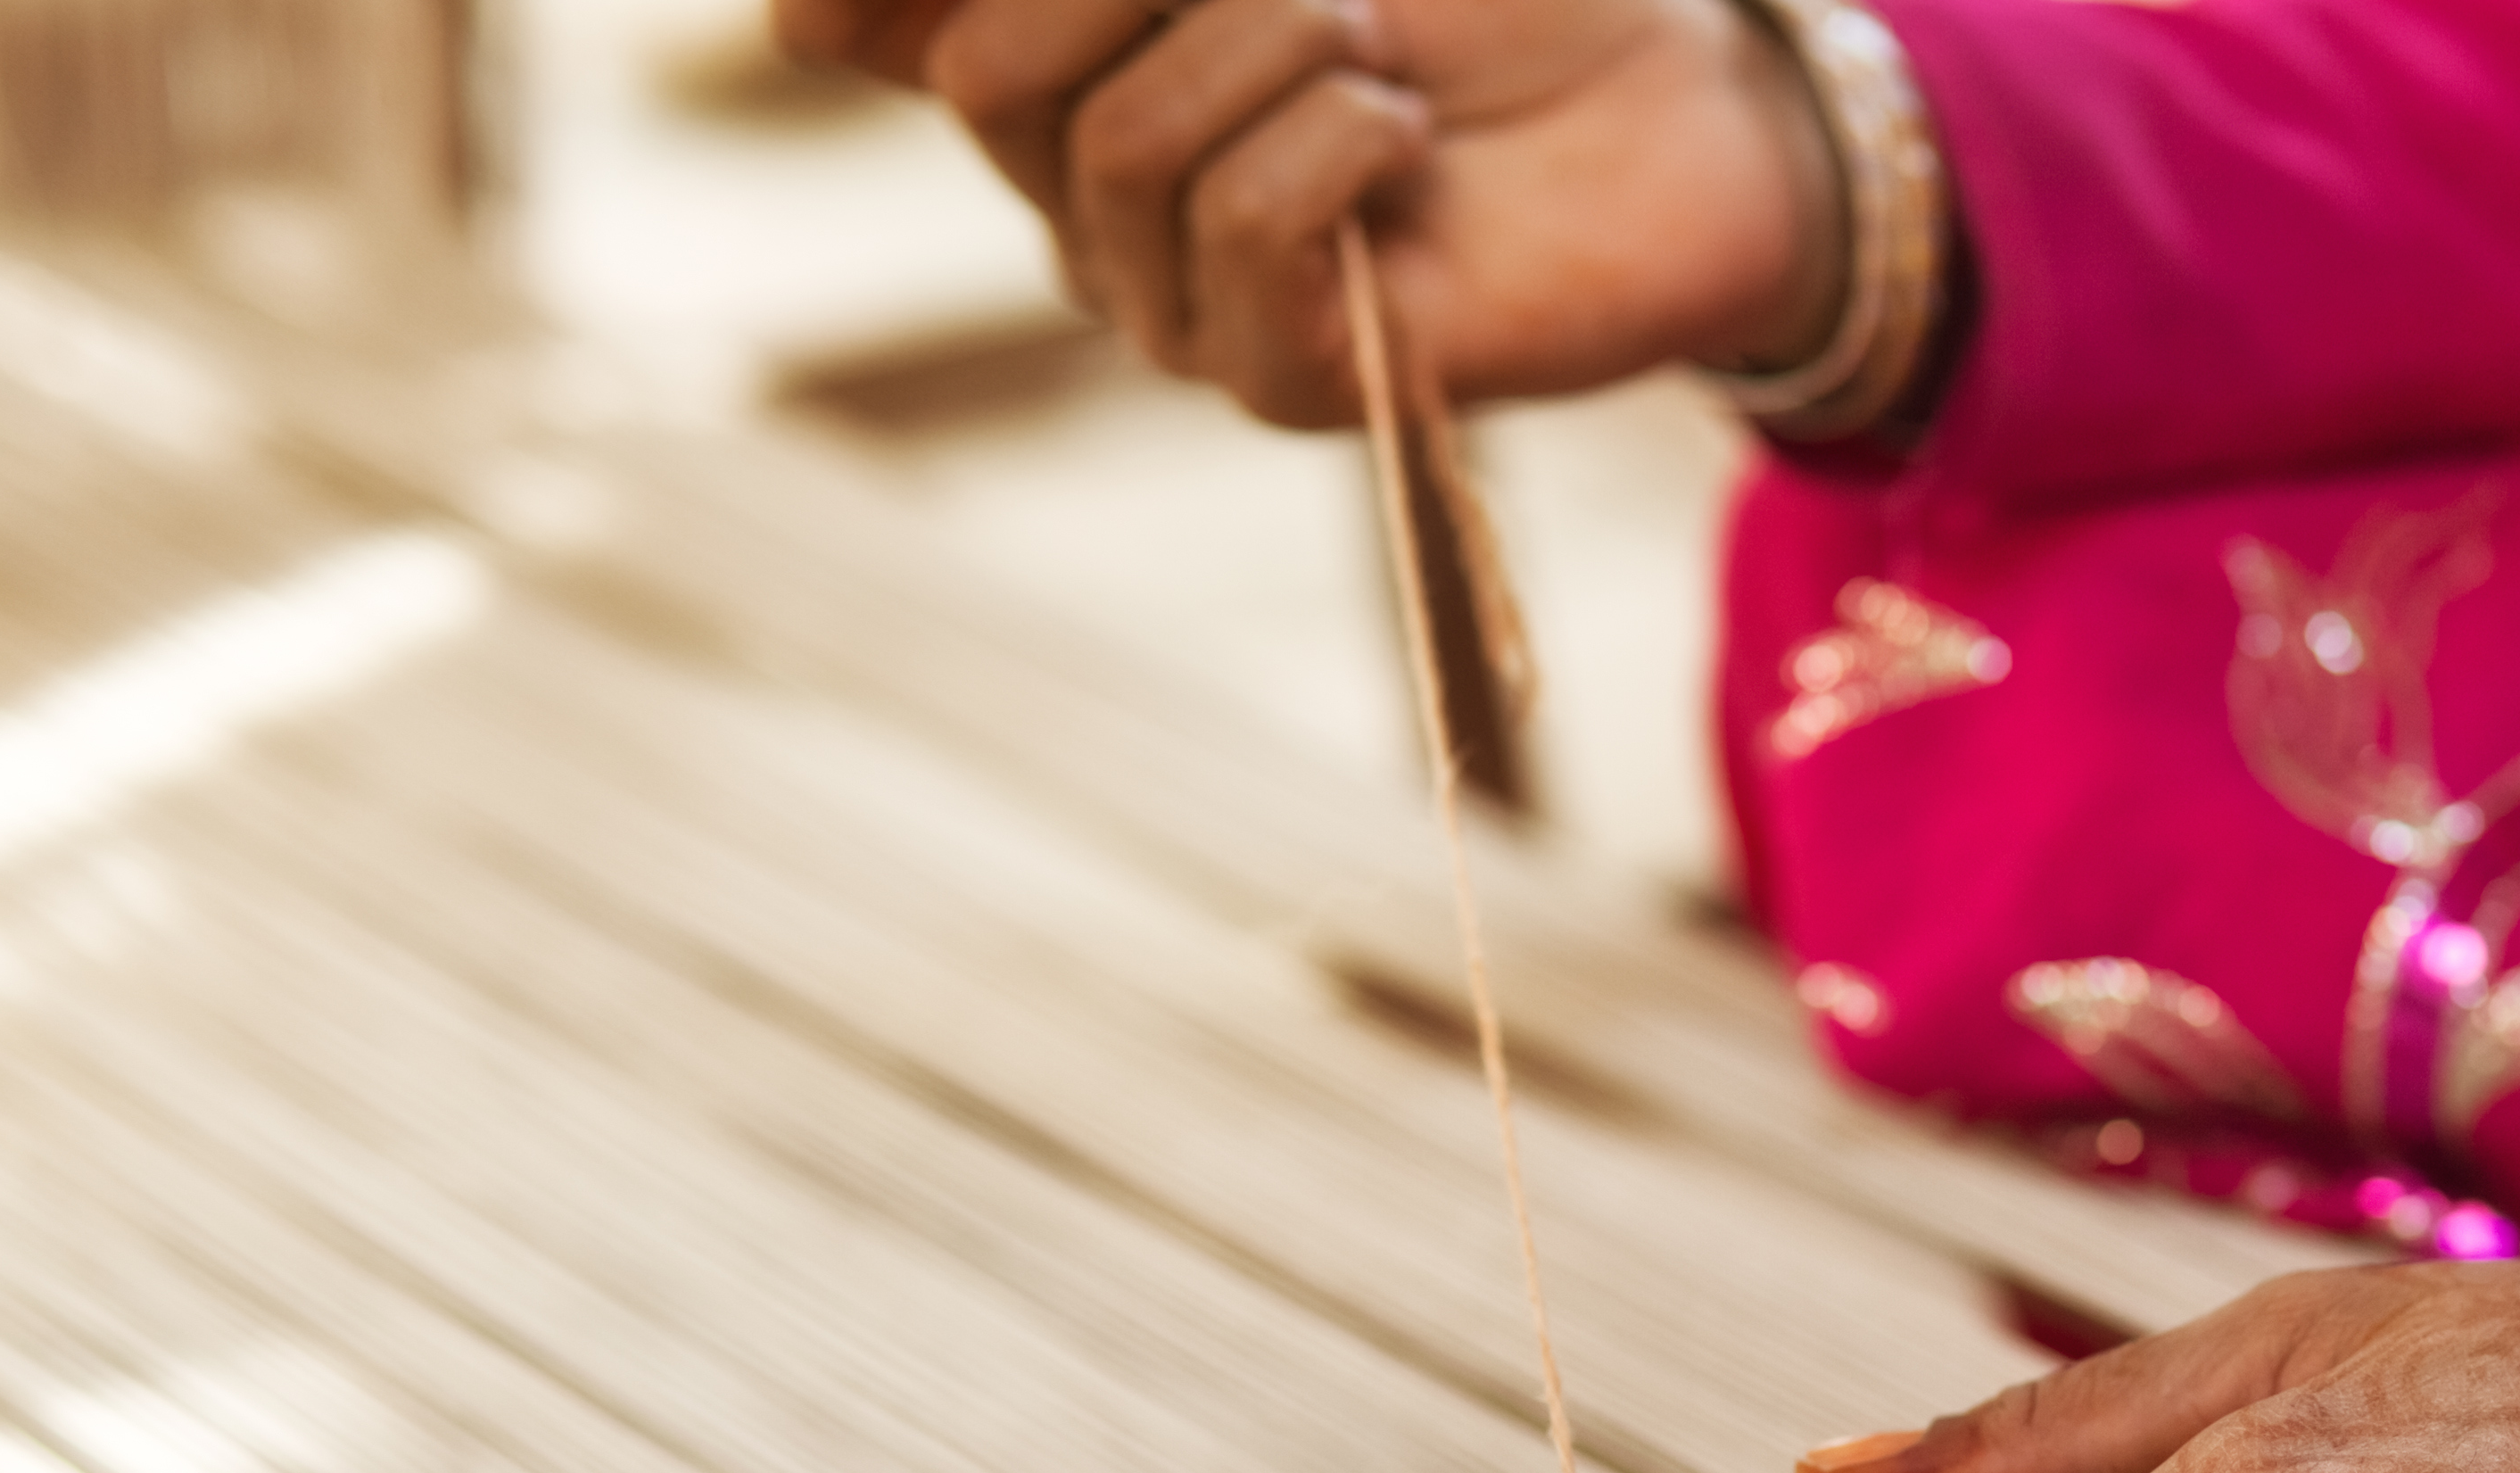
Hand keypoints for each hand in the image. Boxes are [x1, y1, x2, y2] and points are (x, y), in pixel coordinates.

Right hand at [770, 0, 1841, 424]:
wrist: (1680, 99)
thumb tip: (840, 4)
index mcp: (1049, 65)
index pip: (864, 26)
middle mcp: (1080, 199)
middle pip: (989, 72)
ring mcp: (1174, 308)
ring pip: (1121, 144)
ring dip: (1276, 43)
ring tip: (1382, 56)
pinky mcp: (1289, 386)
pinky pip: (1234, 231)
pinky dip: (1329, 145)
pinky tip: (1405, 145)